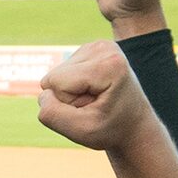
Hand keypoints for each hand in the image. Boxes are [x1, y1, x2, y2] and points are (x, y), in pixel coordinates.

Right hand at [36, 40, 154, 152]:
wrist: (134, 124)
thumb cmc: (111, 129)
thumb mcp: (81, 131)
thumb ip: (51, 114)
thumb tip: (43, 94)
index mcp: (108, 64)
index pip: (56, 82)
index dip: (68, 103)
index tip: (94, 108)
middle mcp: (104, 48)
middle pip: (54, 77)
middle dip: (68, 97)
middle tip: (94, 105)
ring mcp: (98, 46)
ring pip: (55, 75)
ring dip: (70, 92)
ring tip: (95, 99)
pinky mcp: (91, 50)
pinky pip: (61, 72)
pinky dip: (73, 86)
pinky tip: (93, 90)